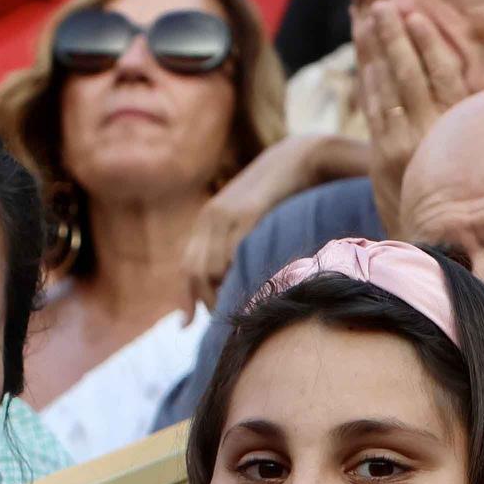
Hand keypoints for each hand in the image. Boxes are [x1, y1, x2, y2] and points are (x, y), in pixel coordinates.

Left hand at [181, 134, 366, 310]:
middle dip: (204, 300)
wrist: (298, 158)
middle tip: (220, 320)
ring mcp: (228, 214)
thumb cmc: (282, 191)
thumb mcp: (251, 214)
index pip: (188, 266)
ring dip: (221, 293)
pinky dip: (236, 274)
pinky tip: (246, 289)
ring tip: (236, 310)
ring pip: (214, 266)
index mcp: (208, 219)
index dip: (185, 297)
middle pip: (196, 270)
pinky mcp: (248, 213)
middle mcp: (211, 217)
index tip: (185, 325)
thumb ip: (237, 239)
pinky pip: (234, 251)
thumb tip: (235, 275)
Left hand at [355, 3, 472, 229]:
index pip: (444, 74)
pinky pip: (373, 111)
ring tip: (366, 19)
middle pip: (409, 74)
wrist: (442, 241)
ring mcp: (404, 145)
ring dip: (374, 51)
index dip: (428, 43)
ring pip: (386, 88)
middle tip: (381, 5)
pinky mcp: (382, 158)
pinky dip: (368, 83)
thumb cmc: (468, 190)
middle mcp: (433, 133)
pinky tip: (365, 62)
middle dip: (393, 36)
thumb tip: (458, 77)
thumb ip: (466, 116)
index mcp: (462, 127)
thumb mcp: (476, 150)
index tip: (415, 16)